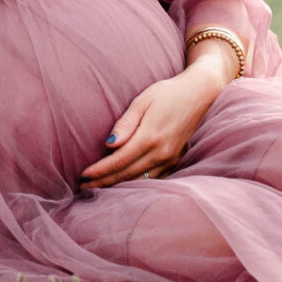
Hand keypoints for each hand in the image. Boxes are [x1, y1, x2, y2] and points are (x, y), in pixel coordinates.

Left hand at [80, 57, 228, 189]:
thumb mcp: (142, 101)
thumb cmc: (166, 93)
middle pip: (127, 175)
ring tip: (98, 188)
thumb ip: (125, 124)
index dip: (99, 171)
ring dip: (118, 186)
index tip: (83, 176)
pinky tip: (123, 184)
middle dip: (104, 182)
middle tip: (84, 187)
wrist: (198, 94)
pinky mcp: (175, 160)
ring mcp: (170, 159)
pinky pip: (153, 178)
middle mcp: (161, 153)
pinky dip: (136, 183)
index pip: (119, 161)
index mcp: (150, 137)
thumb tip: (109, 144)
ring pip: (140, 181)